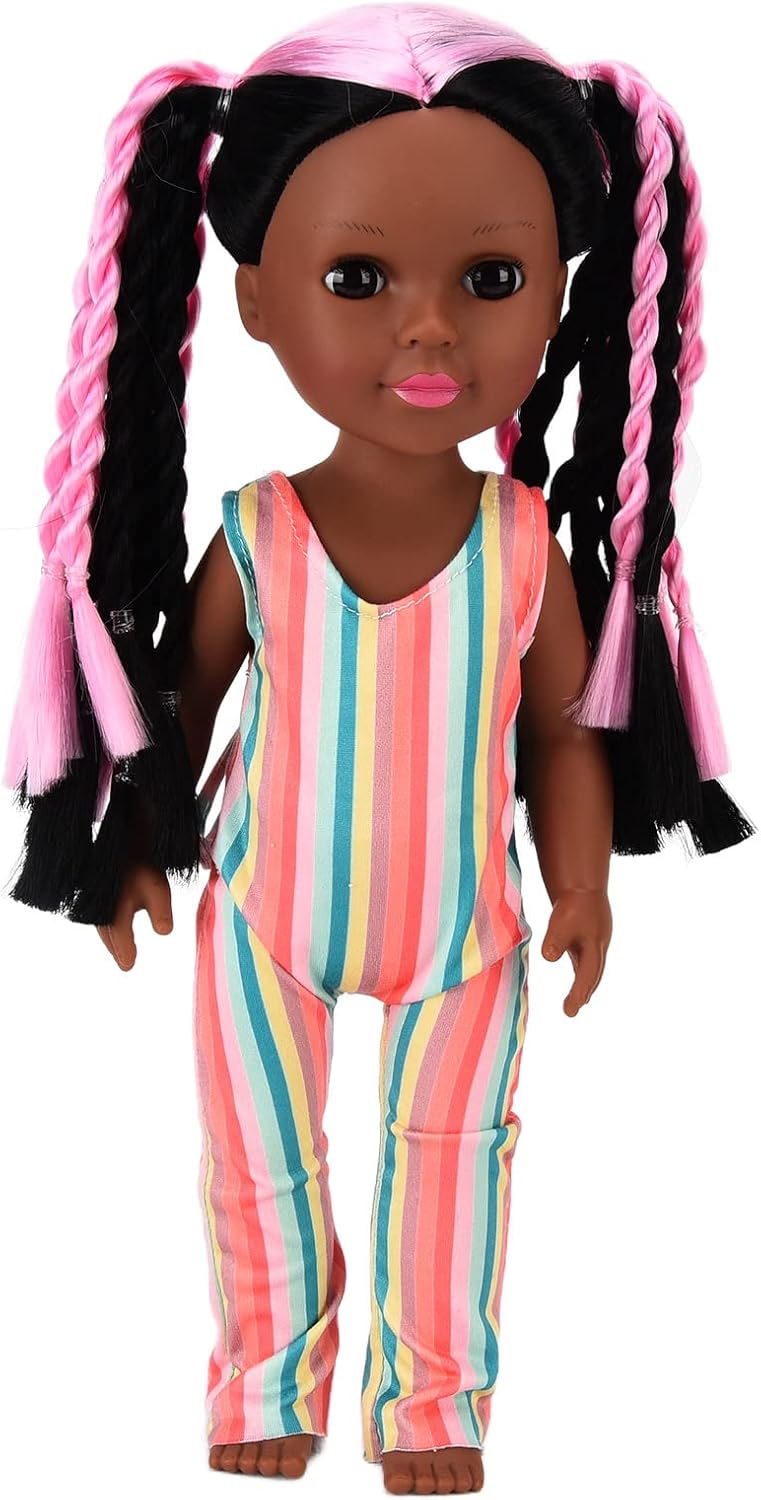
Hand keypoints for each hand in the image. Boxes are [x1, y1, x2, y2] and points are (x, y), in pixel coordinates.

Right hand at [96, 859, 173, 970]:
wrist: (123, 837)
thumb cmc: (141, 864)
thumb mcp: (158, 889)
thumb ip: (161, 913)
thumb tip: (164, 932)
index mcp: (114, 913)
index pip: (119, 937)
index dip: (125, 952)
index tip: (128, 967)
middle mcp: (100, 908)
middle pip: (108, 933)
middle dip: (116, 947)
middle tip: (124, 962)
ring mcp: (96, 897)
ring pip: (102, 922)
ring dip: (110, 936)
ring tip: (118, 946)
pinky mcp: (97, 886)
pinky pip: (100, 911)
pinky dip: (106, 921)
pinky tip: (113, 920)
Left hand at [541, 888, 611, 1017]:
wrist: (585, 885)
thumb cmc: (574, 903)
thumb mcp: (561, 921)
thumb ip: (556, 940)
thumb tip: (548, 958)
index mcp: (593, 946)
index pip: (586, 975)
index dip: (578, 993)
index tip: (570, 1012)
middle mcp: (598, 947)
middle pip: (593, 975)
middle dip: (583, 993)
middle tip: (571, 1010)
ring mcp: (597, 943)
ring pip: (593, 969)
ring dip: (587, 985)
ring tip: (579, 1001)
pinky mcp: (592, 938)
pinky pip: (590, 961)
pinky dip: (586, 974)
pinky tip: (581, 980)